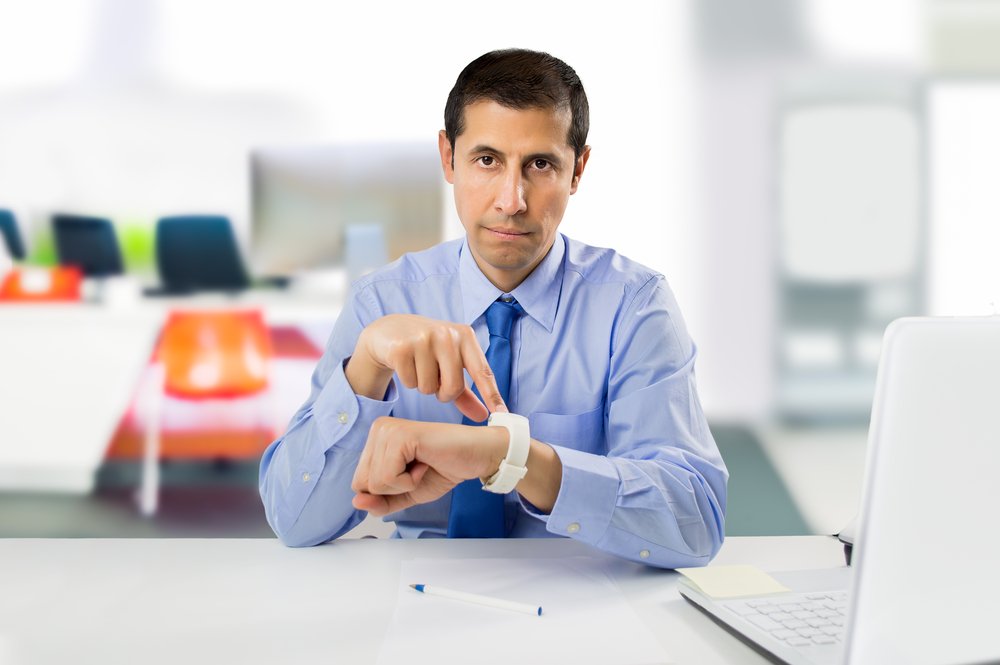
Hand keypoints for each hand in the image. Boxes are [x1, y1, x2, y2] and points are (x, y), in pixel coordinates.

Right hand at [347, 314, 505, 421]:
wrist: (389, 330)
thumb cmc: (427, 350)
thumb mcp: (449, 364)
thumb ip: (466, 392)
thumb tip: (483, 416)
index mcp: (465, 335)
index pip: (482, 371)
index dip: (492, 394)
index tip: (502, 414)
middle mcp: (446, 334)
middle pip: (454, 387)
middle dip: (444, 393)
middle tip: (436, 381)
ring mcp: (423, 339)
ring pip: (430, 388)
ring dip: (423, 385)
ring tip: (419, 367)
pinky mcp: (401, 348)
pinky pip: (411, 384)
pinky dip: (408, 381)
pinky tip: (405, 365)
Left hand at [350, 416, 506, 515]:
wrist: (477, 456)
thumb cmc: (446, 467)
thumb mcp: (407, 492)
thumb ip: (381, 501)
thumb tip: (356, 502)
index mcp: (376, 439)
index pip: (359, 483)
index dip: (388, 491)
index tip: (412, 472)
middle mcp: (378, 429)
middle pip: (363, 483)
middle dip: (394, 488)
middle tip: (419, 469)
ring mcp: (387, 430)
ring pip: (375, 483)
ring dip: (405, 484)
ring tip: (423, 464)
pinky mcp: (400, 436)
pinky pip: (389, 477)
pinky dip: (410, 481)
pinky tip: (425, 462)